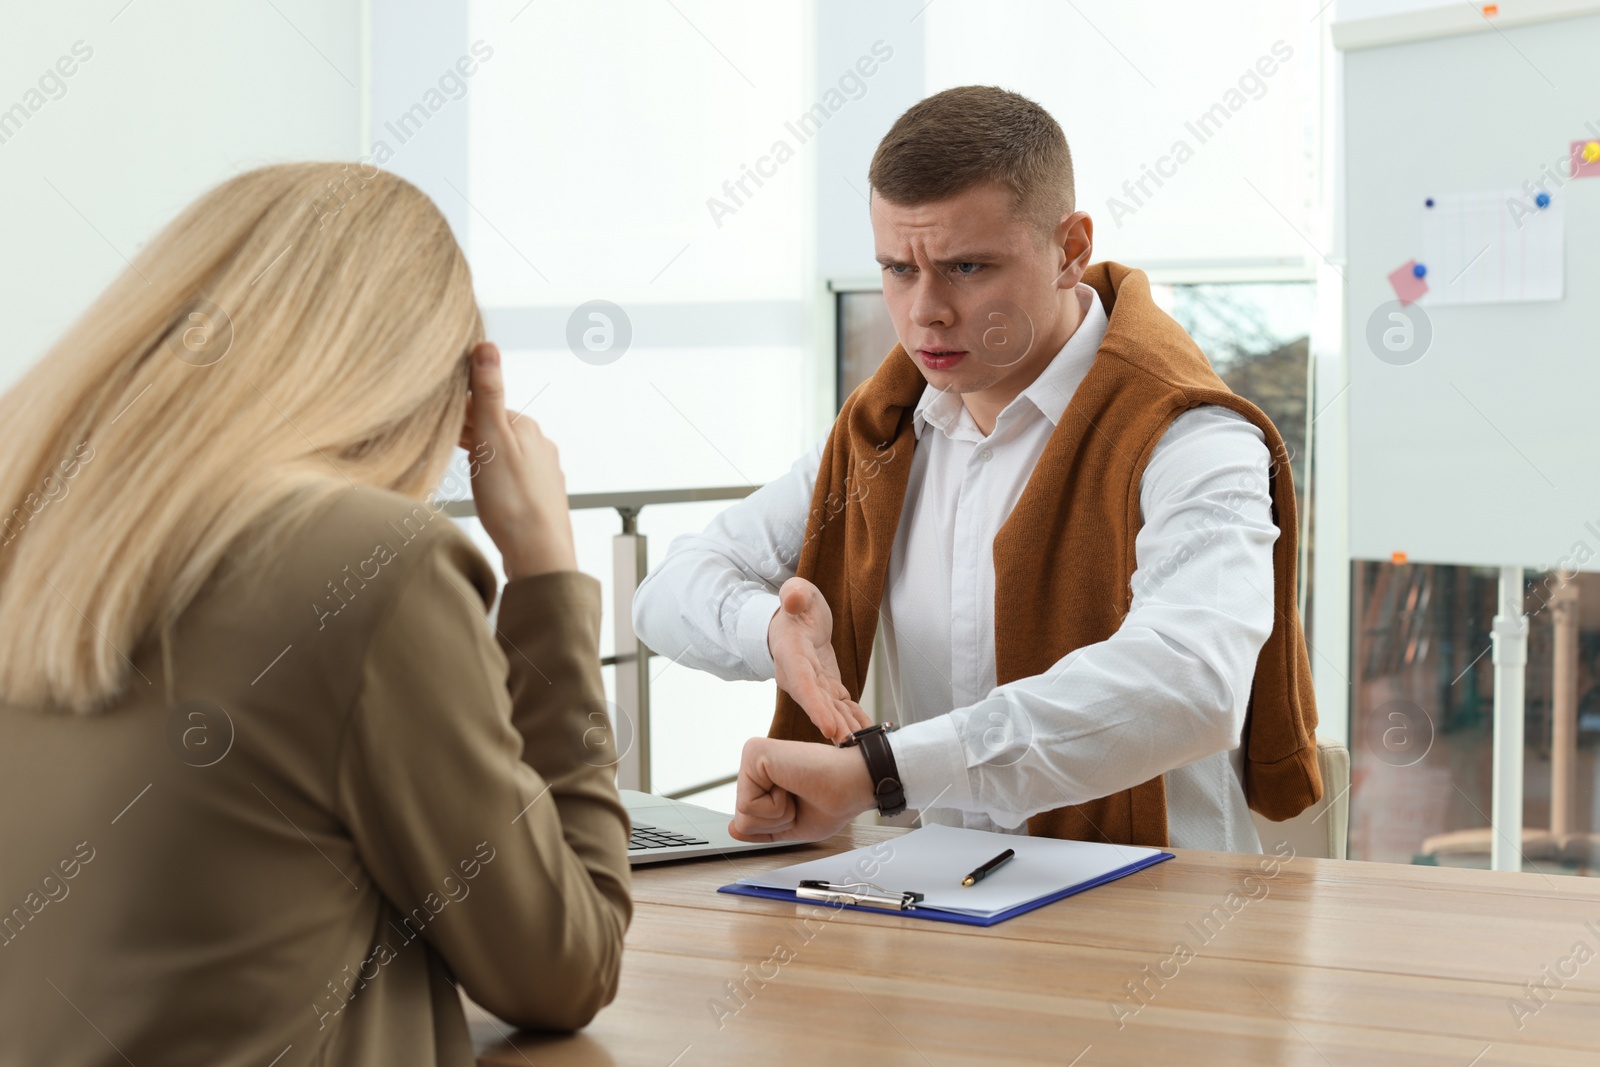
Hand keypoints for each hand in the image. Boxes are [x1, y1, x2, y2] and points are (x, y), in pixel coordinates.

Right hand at [458, 342, 575, 580]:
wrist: (539, 553)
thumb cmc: (512, 499)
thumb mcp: (491, 440)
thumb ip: (487, 393)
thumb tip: (487, 346)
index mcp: (527, 427)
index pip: (484, 407)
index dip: (456, 412)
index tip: (433, 418)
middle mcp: (541, 445)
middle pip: (495, 430)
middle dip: (469, 435)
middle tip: (441, 445)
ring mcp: (544, 473)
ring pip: (504, 455)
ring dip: (482, 458)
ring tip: (463, 471)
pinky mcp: (541, 498)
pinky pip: (512, 479)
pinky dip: (495, 479)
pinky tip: (488, 493)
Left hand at [728, 737, 875, 842]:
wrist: (855, 784)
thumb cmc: (834, 800)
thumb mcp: (793, 824)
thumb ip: (762, 827)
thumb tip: (732, 829)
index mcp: (765, 778)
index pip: (747, 819)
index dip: (777, 825)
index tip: (803, 804)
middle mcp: (756, 764)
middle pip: (741, 818)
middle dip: (775, 822)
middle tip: (801, 798)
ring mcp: (753, 755)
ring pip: (743, 814)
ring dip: (778, 815)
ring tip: (798, 790)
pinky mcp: (754, 752)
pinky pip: (747, 804)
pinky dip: (776, 807)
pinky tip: (792, 784)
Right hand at [767, 576, 872, 742]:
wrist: (796, 621)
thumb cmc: (797, 606)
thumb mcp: (797, 592)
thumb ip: (794, 594)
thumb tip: (792, 598)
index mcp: (791, 654)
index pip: (802, 683)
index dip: (815, 706)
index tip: (827, 726)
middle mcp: (799, 677)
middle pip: (817, 704)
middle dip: (833, 725)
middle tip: (850, 744)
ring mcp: (814, 685)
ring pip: (831, 710)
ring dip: (846, 728)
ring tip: (861, 747)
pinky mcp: (828, 688)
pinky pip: (842, 707)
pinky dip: (854, 720)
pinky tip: (867, 734)